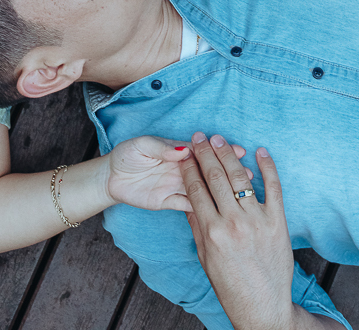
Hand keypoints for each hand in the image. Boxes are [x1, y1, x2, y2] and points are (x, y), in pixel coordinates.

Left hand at [103, 135, 249, 213]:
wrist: (110, 178)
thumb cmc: (127, 155)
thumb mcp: (142, 146)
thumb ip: (162, 147)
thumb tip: (184, 149)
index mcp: (177, 151)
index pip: (202, 152)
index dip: (220, 152)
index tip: (240, 151)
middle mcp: (181, 169)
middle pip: (208, 171)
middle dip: (227, 171)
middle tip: (248, 173)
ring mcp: (176, 186)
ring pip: (203, 189)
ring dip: (221, 190)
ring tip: (242, 192)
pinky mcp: (169, 202)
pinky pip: (189, 206)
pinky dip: (203, 208)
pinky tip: (220, 212)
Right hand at [181, 133, 295, 329]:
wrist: (262, 307)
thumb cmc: (230, 286)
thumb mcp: (205, 257)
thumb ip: (197, 225)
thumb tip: (189, 197)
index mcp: (211, 232)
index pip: (196, 188)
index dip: (190, 166)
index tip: (186, 151)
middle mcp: (233, 223)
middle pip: (216, 177)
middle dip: (206, 153)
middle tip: (201, 137)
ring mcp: (257, 221)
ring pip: (241, 177)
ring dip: (229, 154)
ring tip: (221, 140)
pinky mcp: (277, 222)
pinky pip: (273, 187)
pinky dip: (268, 166)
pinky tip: (261, 152)